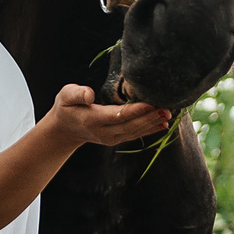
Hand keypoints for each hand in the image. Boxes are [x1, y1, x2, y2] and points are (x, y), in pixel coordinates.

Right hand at [42, 84, 174, 147]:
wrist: (64, 129)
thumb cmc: (66, 107)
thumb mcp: (65, 96)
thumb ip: (76, 93)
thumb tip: (89, 95)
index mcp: (92, 120)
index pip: (117, 115)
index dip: (135, 110)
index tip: (151, 103)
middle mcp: (103, 132)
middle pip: (130, 125)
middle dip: (149, 118)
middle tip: (167, 108)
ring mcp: (110, 138)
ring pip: (135, 132)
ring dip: (152, 124)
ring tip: (168, 115)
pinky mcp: (116, 139)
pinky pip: (135, 135)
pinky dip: (149, 130)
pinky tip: (162, 124)